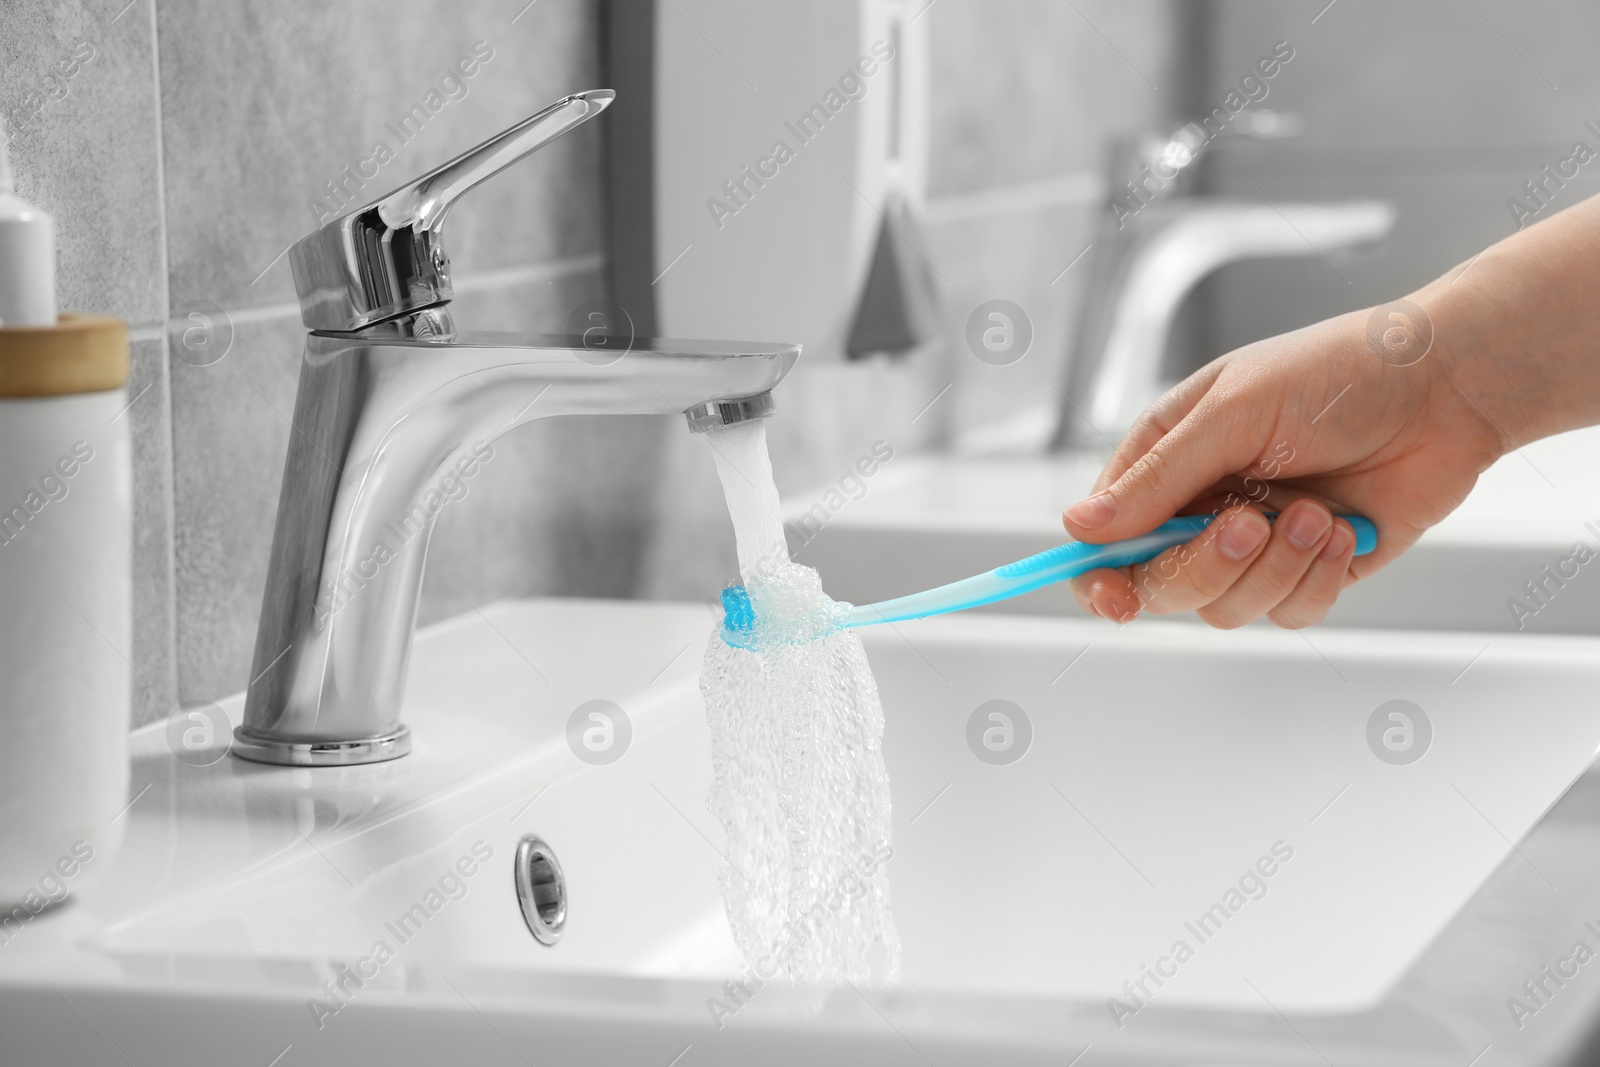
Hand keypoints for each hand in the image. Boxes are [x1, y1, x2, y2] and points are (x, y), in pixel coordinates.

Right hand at [1062, 304, 1503, 628]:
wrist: (1444, 389)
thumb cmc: (1336, 374)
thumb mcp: (1233, 413)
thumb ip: (1157, 478)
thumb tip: (1081, 526)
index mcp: (1167, 462)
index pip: (1105, 537)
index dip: (1098, 575)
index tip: (1114, 597)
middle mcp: (1202, 509)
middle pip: (1163, 585)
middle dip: (1207, 563)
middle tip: (1250, 523)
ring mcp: (1256, 546)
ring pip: (1226, 608)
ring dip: (1274, 566)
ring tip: (1315, 513)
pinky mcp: (1309, 572)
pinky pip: (1288, 612)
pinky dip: (1316, 578)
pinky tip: (1343, 529)